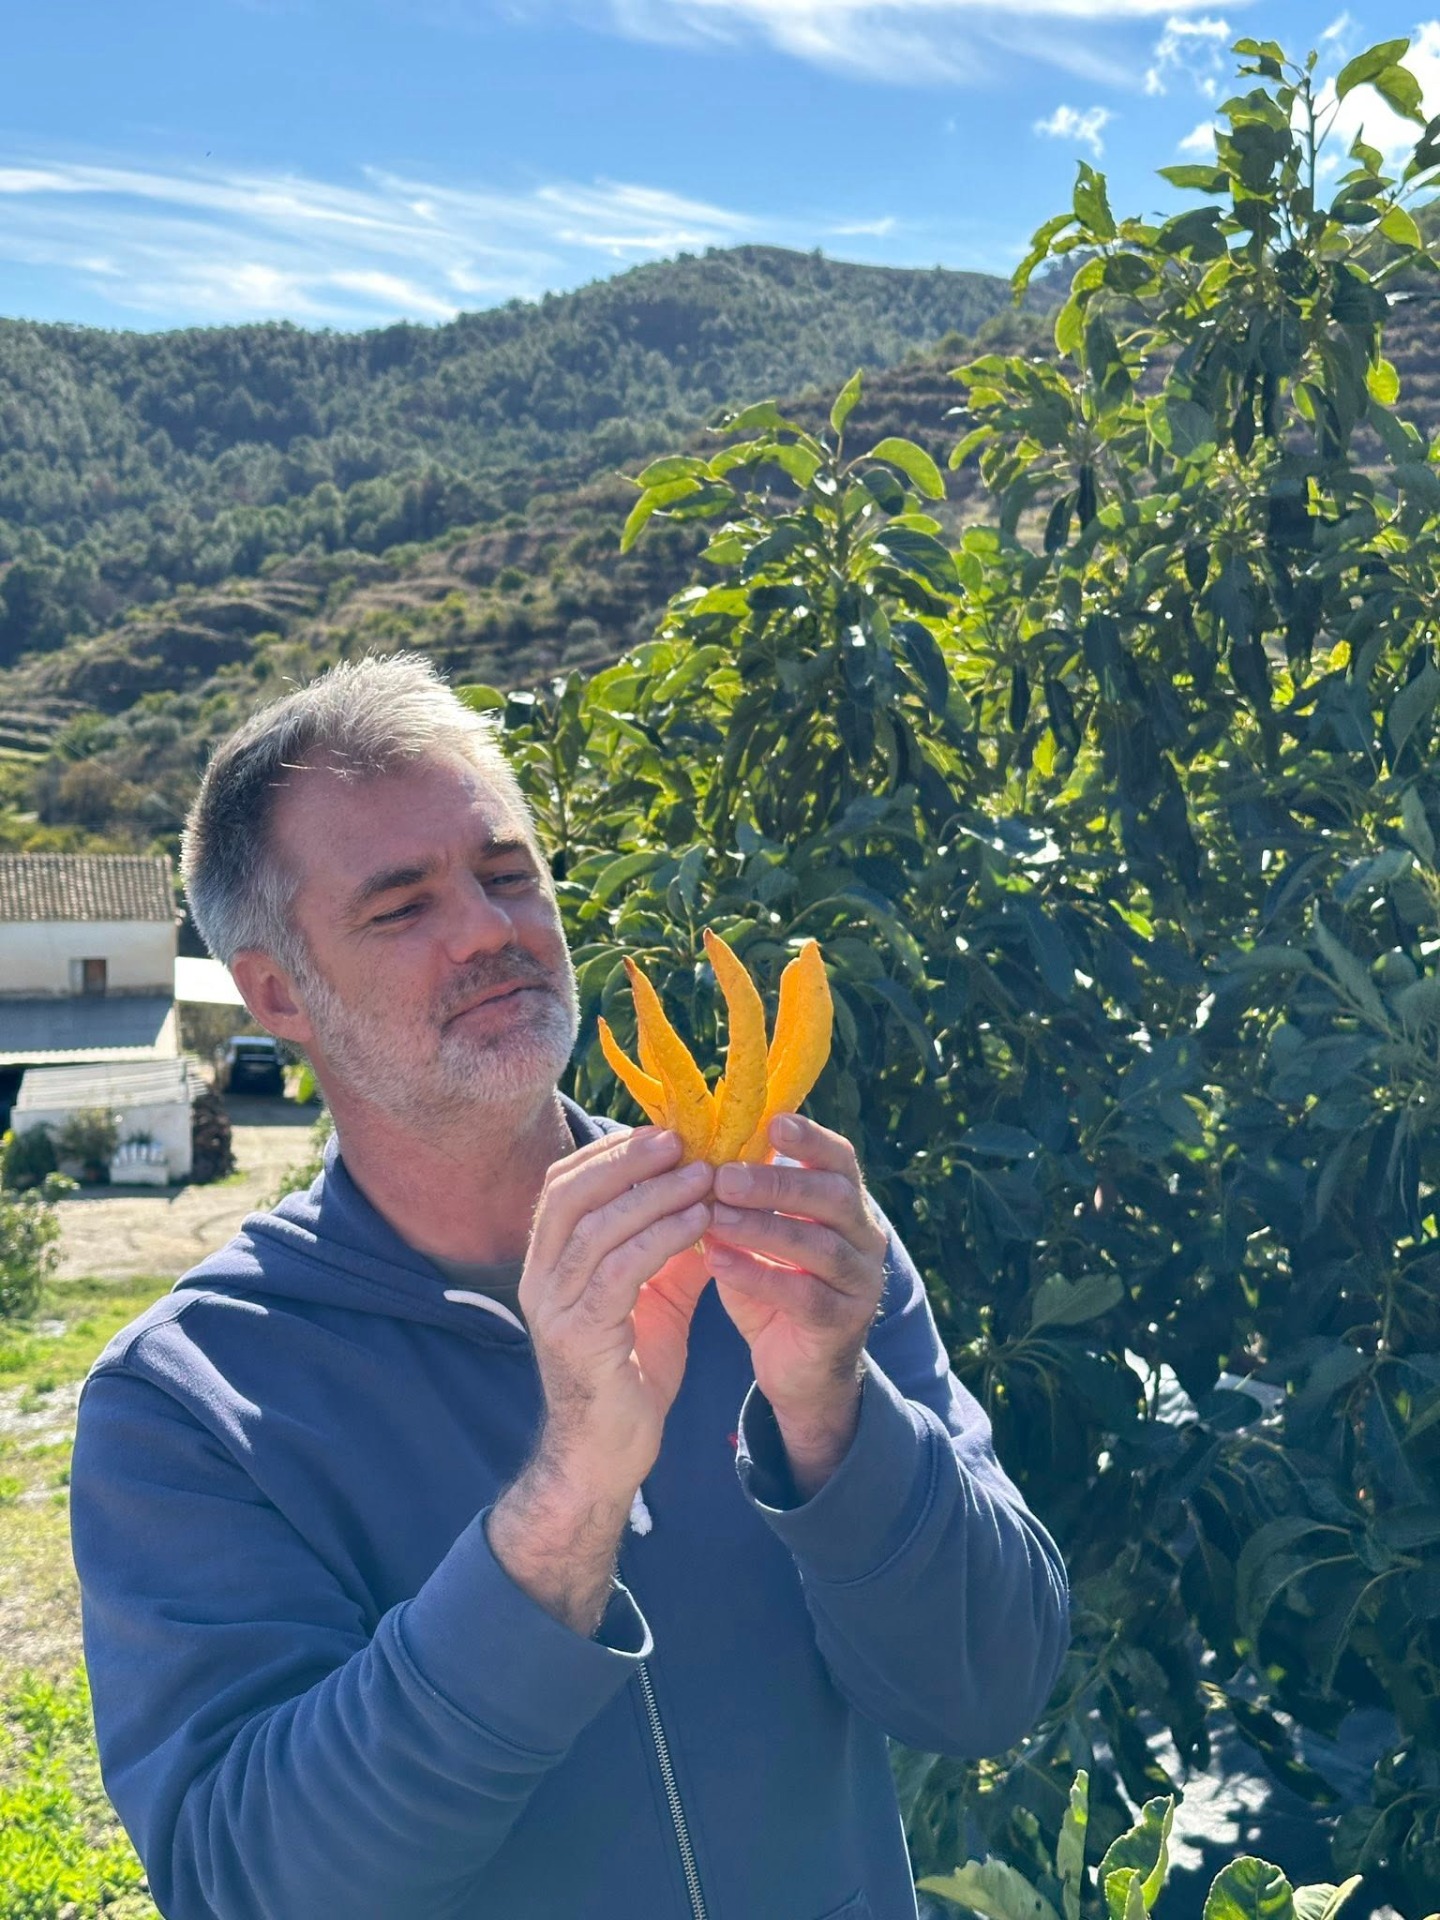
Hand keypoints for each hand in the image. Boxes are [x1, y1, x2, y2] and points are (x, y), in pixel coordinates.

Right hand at [519, 1126, 713, 1498]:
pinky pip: (619, 1272)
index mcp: (549, 1263)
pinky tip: (699, 1222)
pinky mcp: (579, 1339)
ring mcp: (553, 1309)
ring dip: (653, 1194)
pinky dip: (661, 1238)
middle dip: (626, 1160)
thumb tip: (711, 1194)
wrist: (607, 1455)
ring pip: (596, 1228)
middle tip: (680, 1140)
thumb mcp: (654, 1296)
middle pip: (570, 1195)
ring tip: (703, 1175)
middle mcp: (540, 1279)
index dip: (609, 1152)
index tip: (662, 1132)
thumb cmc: (629, 1374)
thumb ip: (672, 1248)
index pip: (563, 1185)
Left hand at [702, 1113, 886, 1434]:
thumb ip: (742, 1198)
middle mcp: (864, 1238)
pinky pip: (804, 1296)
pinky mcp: (842, 1324)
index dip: (811, 1139)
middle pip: (833, 1197)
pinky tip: (720, 1263)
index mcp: (846, 1206)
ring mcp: (859, 1283)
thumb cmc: (773, 1286)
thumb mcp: (759, 1235)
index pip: (840, 1160)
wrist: (798, 1369)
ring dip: (763, 1228)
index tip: (772, 1123)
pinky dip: (759, 1276)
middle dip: (778, 1183)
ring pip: (819, 1247)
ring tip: (714, 1217)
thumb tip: (693, 1148)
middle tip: (725, 1176)